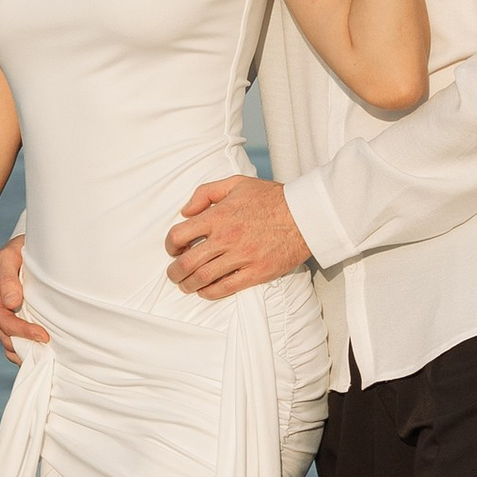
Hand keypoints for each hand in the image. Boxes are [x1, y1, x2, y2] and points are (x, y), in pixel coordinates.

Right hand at [0, 239, 49, 362]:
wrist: (23, 250)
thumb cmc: (17, 251)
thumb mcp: (10, 256)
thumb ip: (8, 278)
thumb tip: (11, 303)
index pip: (3, 321)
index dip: (22, 331)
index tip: (44, 335)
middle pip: (7, 338)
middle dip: (27, 345)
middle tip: (50, 349)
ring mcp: (2, 320)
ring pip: (11, 345)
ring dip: (27, 352)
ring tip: (47, 356)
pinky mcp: (13, 323)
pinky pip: (16, 345)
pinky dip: (27, 352)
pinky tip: (42, 355)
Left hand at [166, 172, 311, 301]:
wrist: (305, 215)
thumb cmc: (271, 198)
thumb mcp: (236, 184)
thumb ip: (206, 193)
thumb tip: (186, 211)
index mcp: (218, 216)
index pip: (180, 234)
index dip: (170, 245)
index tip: (174, 249)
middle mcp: (226, 238)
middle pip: (187, 262)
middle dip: (175, 272)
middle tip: (174, 274)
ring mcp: (242, 257)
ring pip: (203, 278)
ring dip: (189, 285)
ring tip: (186, 285)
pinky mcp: (256, 272)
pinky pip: (226, 288)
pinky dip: (210, 293)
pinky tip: (206, 290)